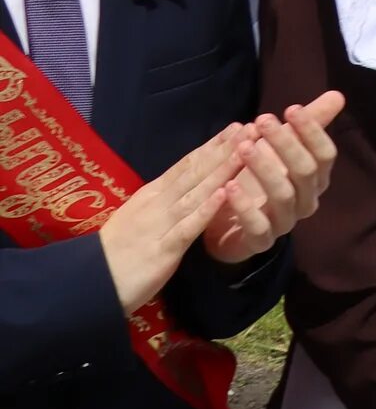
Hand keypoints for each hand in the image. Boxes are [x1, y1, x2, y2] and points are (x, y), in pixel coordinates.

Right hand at [99, 124, 248, 313]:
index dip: (212, 146)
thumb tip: (184, 181)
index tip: (236, 127)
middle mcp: (157, 204)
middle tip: (250, 127)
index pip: (186, 165)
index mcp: (152, 195)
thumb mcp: (139, 215)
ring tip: (245, 151)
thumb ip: (162, 199)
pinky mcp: (163, 250)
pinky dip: (206, 210)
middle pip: (195, 172)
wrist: (92, 281)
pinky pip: (188, 227)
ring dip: (222, 171)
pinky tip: (225, 194)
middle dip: (224, 150)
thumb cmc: (117, 250)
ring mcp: (160, 225)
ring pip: (196, 193)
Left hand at [200, 92, 343, 263]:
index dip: (312, 132)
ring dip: (264, 169)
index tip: (291, 108)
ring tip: (244, 147)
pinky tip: (228, 186)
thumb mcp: (281, 148)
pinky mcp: (260, 241)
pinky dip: (245, 207)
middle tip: (262, 120)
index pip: (324, 154)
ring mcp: (285, 222)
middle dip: (286, 144)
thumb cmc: (260, 179)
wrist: (230, 226)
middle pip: (305, 172)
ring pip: (283, 195)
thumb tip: (337, 95)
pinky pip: (258, 227)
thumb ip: (309, 124)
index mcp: (316, 178)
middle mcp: (306, 200)